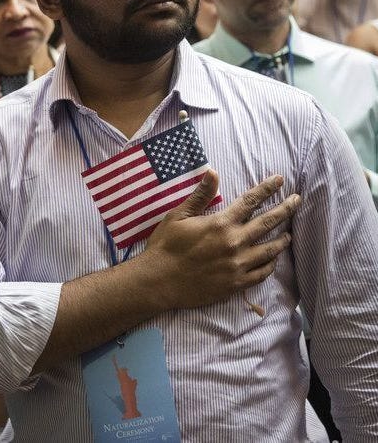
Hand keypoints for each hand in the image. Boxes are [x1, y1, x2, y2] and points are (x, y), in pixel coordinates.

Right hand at [142, 171, 296, 308]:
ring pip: (270, 250)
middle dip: (285, 209)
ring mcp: (238, 265)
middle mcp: (234, 243)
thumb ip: (200, 195)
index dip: (267, 189)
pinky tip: (272, 260)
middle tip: (297, 201)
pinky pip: (262, 273)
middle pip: (268, 223)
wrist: (158, 282)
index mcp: (220, 223)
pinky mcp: (236, 284)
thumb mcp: (178, 216)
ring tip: (288, 234)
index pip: (250, 201)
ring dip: (282, 239)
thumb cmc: (165, 246)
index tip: (280, 180)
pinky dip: (271, 264)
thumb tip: (213, 171)